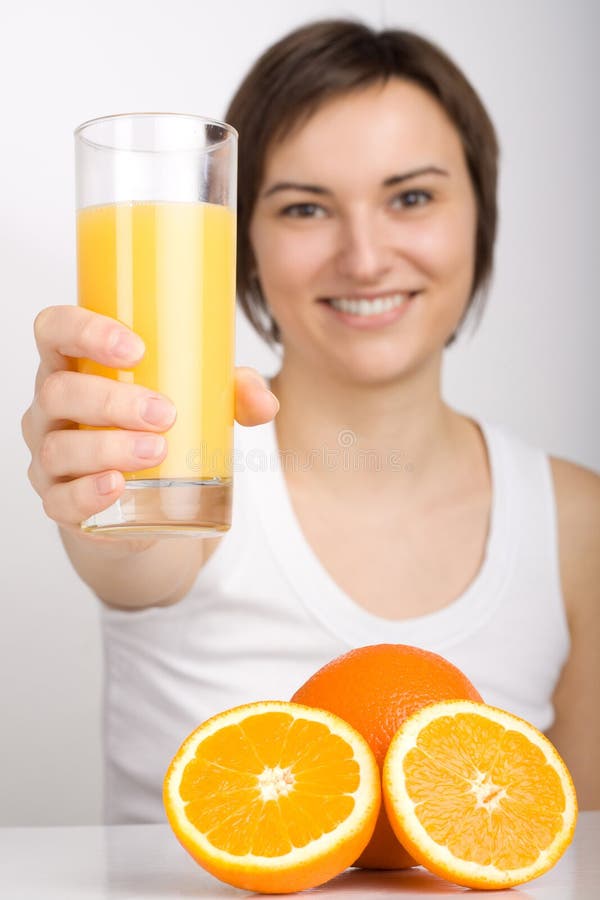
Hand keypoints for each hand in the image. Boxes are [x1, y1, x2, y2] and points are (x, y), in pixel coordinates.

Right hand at [22, 305, 278, 531]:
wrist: (145, 506)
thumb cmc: (162, 432)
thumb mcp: (201, 403)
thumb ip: (235, 393)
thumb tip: (264, 402)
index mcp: (76, 366)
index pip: (55, 331)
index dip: (84, 330)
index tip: (135, 347)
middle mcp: (53, 409)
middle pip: (58, 391)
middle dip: (110, 399)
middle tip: (164, 413)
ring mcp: (51, 458)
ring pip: (60, 446)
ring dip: (108, 446)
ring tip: (156, 450)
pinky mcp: (60, 503)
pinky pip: (61, 499)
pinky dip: (89, 492)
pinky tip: (117, 486)